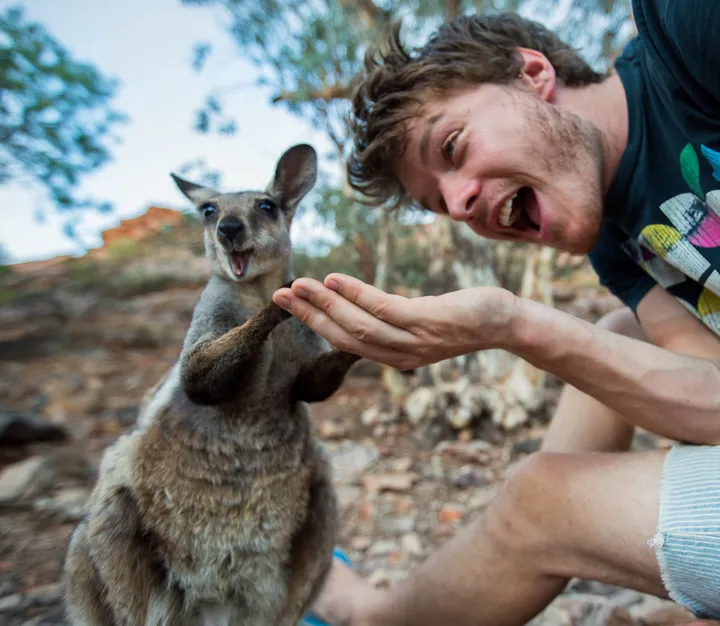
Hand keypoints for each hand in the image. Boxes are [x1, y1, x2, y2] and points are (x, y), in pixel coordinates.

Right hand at [272, 273, 516, 369]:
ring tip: (298, 286)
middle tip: (278, 295)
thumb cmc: (461, 318)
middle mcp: (399, 355)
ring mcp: (413, 341)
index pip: (345, 342)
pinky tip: (334, 279)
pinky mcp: (427, 322)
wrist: (504, 322)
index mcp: (394, 356)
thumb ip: (391, 321)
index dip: (314, 324)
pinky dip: (355, 294)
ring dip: (324, 305)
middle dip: (309, 316)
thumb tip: (361, 306)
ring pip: (358, 325)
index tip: (288, 305)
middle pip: (344, 336)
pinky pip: (383, 309)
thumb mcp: (420, 323)